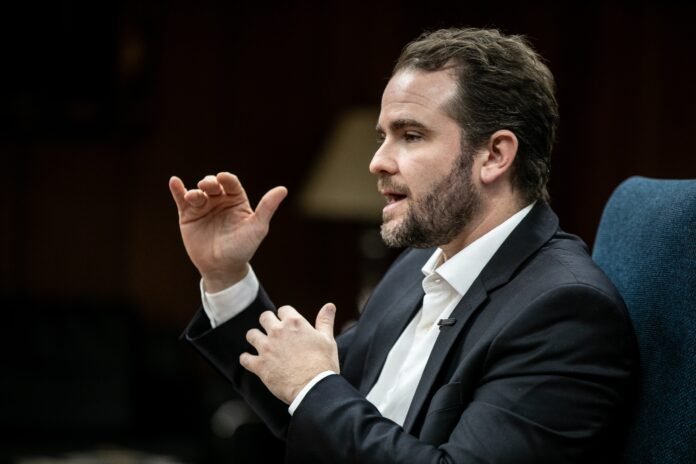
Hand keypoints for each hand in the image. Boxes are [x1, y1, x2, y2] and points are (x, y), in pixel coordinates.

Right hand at [169, 172, 286, 291]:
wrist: (222, 268)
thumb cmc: (243, 248)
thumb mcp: (257, 227)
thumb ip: (267, 207)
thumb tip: (283, 189)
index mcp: (236, 201)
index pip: (232, 184)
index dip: (227, 179)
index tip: (224, 178)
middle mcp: (220, 201)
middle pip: (213, 185)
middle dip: (210, 183)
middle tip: (209, 186)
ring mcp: (203, 207)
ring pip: (198, 192)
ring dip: (195, 191)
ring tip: (194, 196)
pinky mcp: (188, 216)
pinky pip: (182, 200)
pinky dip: (177, 190)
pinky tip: (174, 182)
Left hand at [240, 303, 339, 403]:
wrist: (313, 388)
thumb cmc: (323, 364)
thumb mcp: (327, 339)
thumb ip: (325, 321)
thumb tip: (330, 305)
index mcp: (295, 323)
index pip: (283, 310)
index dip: (285, 316)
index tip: (287, 323)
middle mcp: (278, 332)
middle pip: (264, 317)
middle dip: (267, 322)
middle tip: (272, 331)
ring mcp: (267, 348)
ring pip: (251, 335)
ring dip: (255, 338)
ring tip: (261, 344)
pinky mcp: (260, 365)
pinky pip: (245, 359)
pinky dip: (247, 359)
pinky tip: (250, 361)